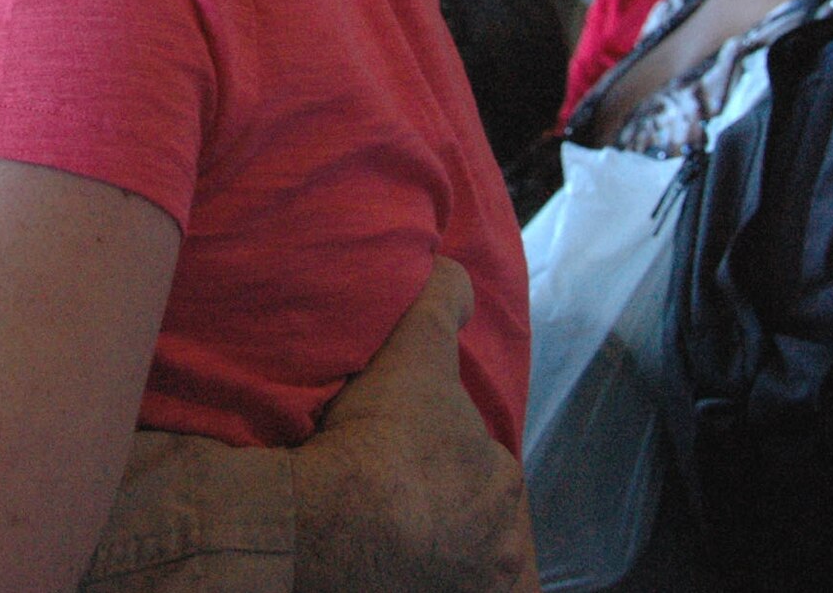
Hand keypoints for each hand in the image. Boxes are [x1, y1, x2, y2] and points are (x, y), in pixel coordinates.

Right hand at [295, 257, 539, 591]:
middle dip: (442, 503)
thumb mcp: (412, 351)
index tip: (402, 448)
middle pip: (469, 515)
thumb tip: (454, 271)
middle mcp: (500, 546)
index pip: (476, 461)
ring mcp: (469, 587)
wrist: (331, 521)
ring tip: (382, 531)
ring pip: (453, 559)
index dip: (440, 450)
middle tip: (389, 490)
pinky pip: (434, 588)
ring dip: (430, 546)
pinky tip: (387, 568)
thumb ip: (439, 304)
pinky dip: (416, 578)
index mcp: (502, 482)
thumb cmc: (378, 437)